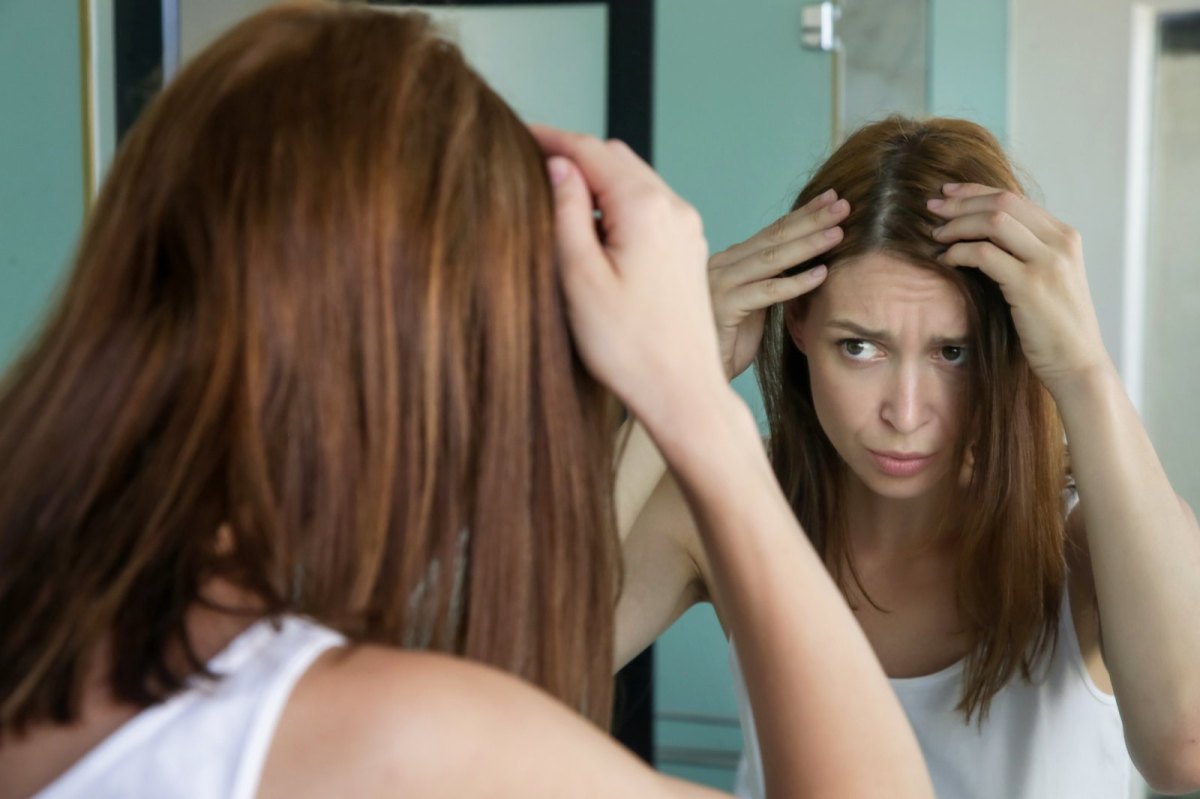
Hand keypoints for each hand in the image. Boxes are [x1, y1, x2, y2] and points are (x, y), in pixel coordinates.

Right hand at [531, 126, 724, 422]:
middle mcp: (673, 208)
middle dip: (573, 154)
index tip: (516, 133)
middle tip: (529, 162)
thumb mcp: (580, 277)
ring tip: (554, 196)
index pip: (590, 150)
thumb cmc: (627, 346)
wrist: (681, 390)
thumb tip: (558, 165)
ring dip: (596, 180)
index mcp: (644, 208)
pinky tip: (591, 229)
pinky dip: (617, 203)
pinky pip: (649, 207)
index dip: (550, 138)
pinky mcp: (688, 250)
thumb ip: (566, 213)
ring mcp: (686, 229)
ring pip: (634, 181)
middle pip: (616, 158)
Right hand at [708, 193, 845, 377]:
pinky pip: (766, 291)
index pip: (772, 232)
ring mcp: (720, 283)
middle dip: (811, 220)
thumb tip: (804, 262)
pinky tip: (820, 274)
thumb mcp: (754, 305)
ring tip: (838, 233)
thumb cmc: (727, 344)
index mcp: (730, 261)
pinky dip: (795, 283)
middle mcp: (722, 265)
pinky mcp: (723, 307)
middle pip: (774, 237)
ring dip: (808, 244)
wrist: (696, 373)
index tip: (832, 200)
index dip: (803, 214)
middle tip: (843, 205)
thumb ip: (770, 280)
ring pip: (772, 259)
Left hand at [929, 183, 1111, 394]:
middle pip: (1003, 203)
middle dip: (962, 202)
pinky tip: (946, 259)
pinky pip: (984, 254)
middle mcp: (1060, 242)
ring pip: (993, 222)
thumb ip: (1025, 251)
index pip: (1015, 198)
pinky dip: (959, 252)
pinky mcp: (1030, 285)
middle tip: (932, 208)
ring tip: (936, 235)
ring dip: (958, 225)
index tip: (948, 193)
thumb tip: (982, 232)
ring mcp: (1048, 262)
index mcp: (1064, 236)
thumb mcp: (1048, 278)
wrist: (1078, 363)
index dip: (976, 191)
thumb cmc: (1055, 326)